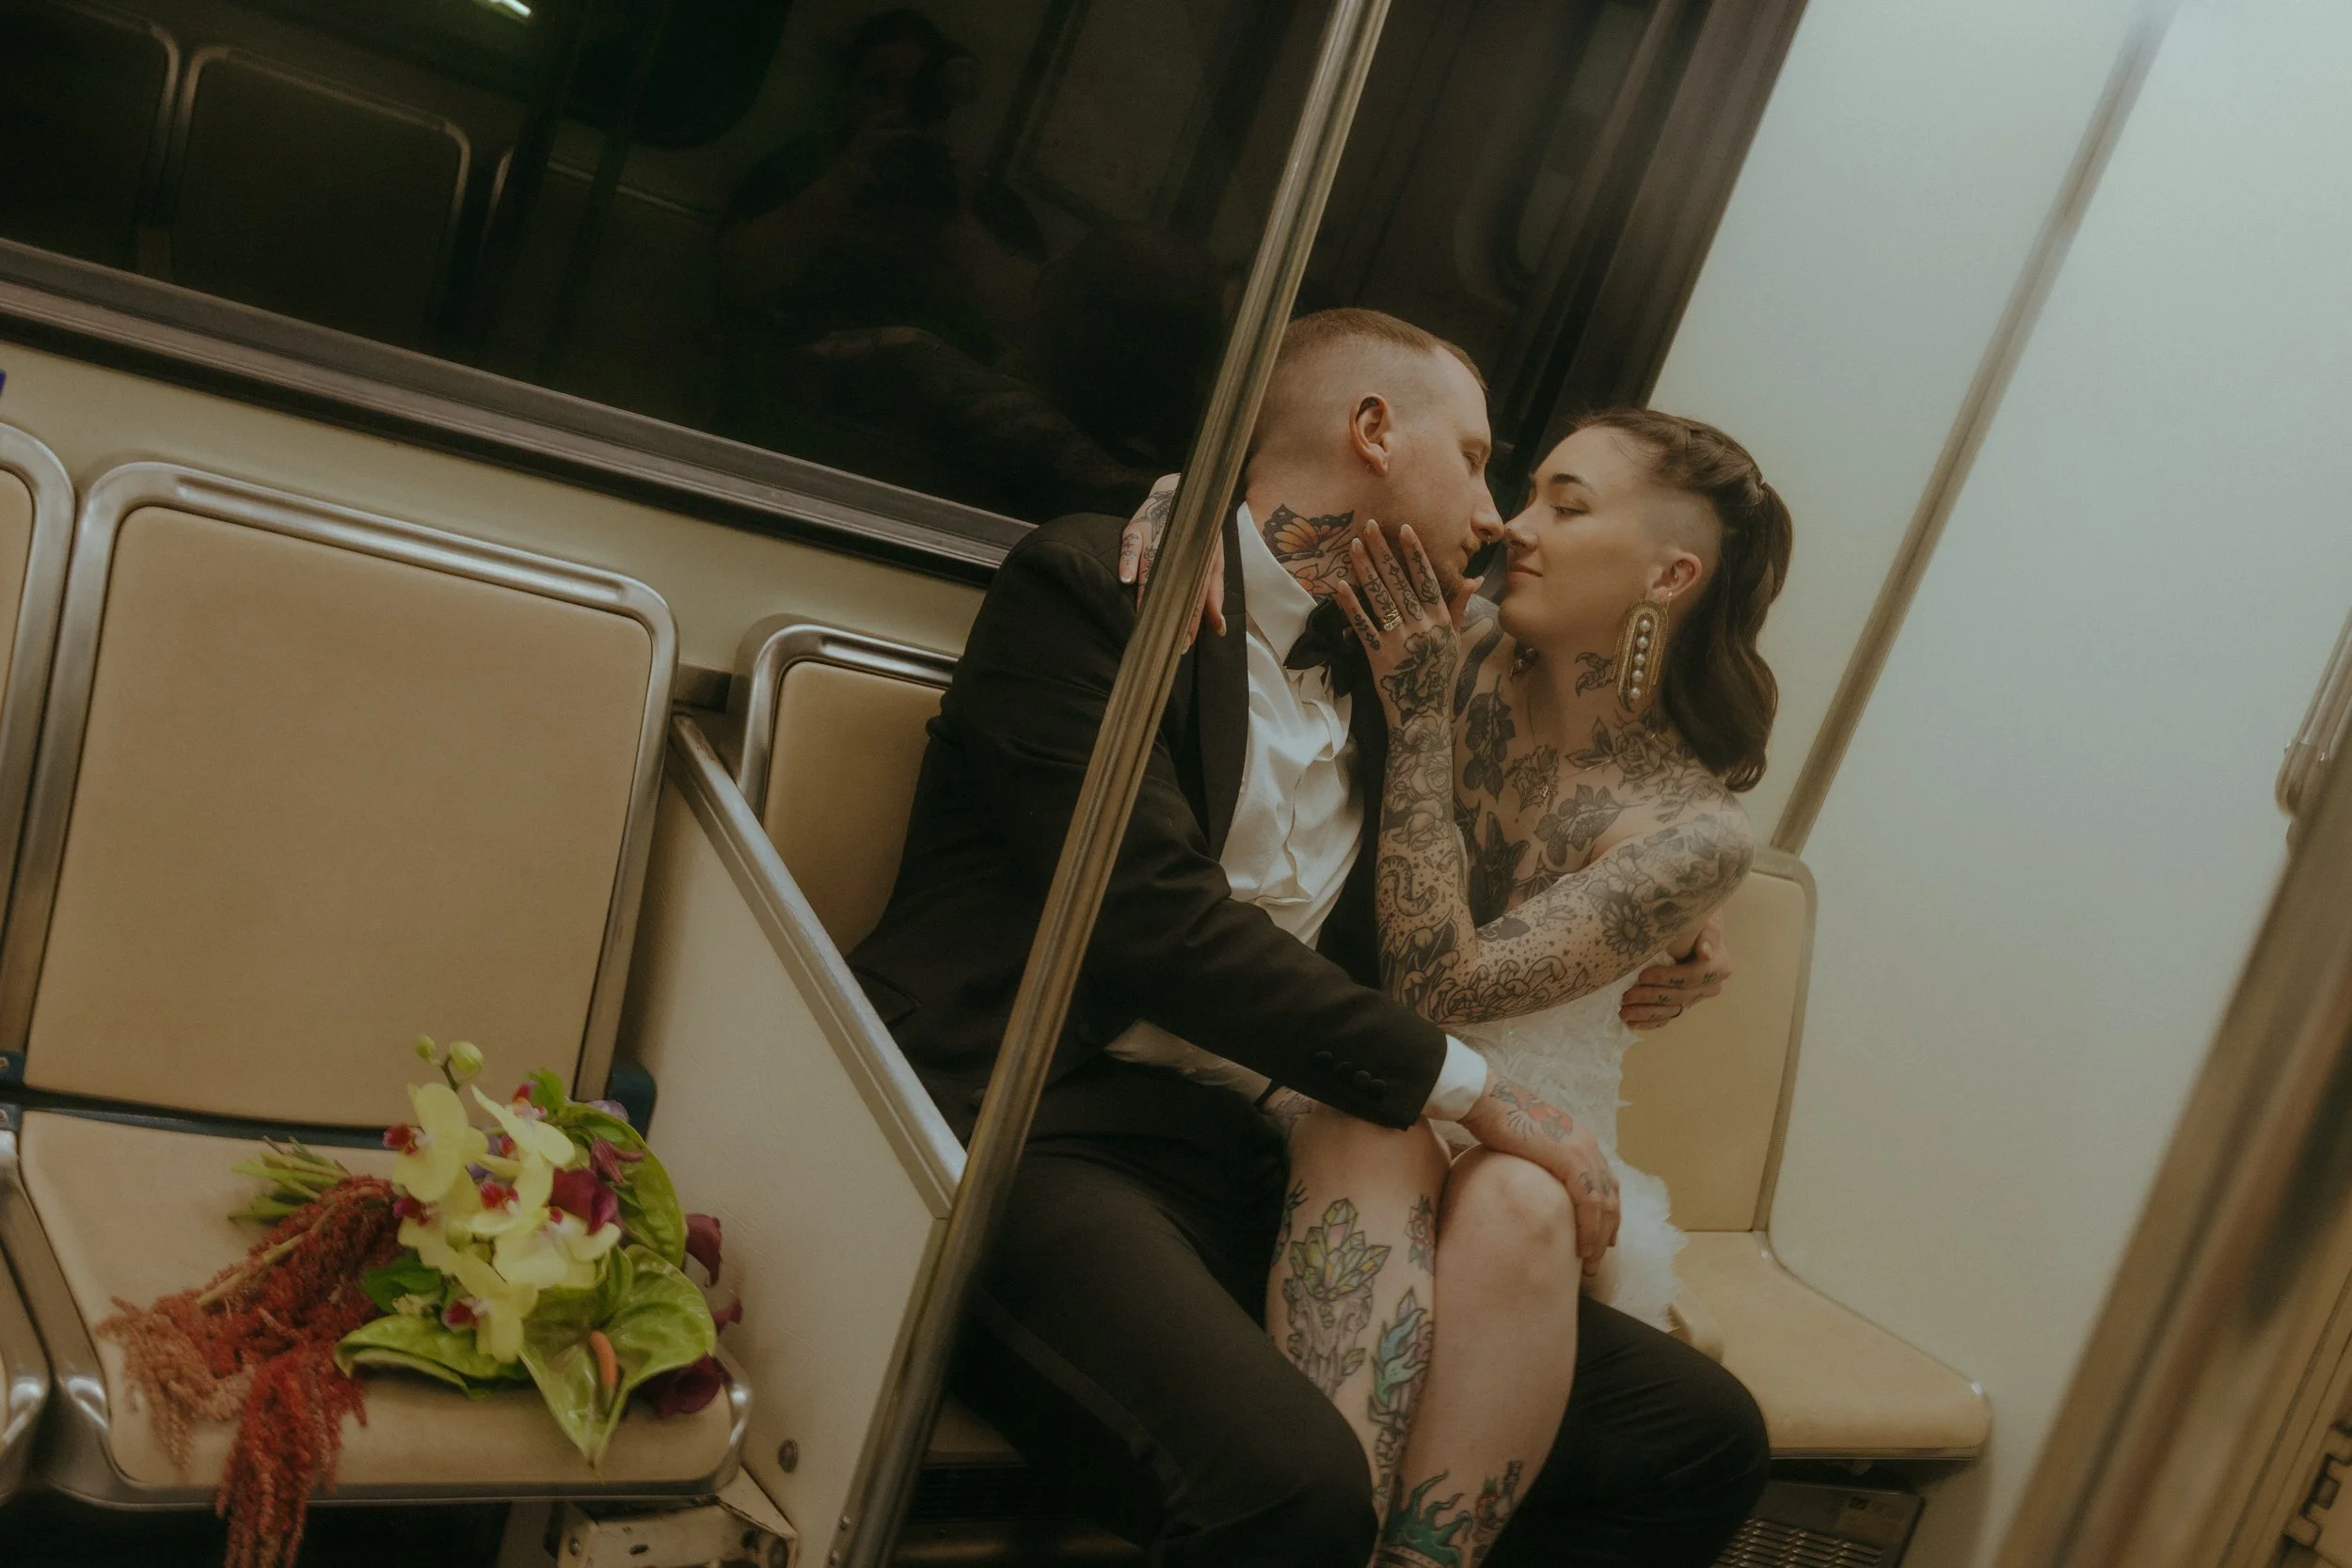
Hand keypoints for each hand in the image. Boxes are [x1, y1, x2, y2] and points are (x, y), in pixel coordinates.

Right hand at [1117, 472, 1226, 648]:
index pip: (1197, 594)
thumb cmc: (1197, 532)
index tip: (1186, 643)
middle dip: (1171, 614)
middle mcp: (1180, 546)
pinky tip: (1126, 580)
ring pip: (1151, 569)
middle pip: (1174, 586)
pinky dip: (1128, 561)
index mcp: (1202, 555)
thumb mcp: (1214, 558)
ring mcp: (1156, 535)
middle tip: (1167, 640)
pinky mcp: (1137, 526)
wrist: (1180, 490)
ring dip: (1148, 596)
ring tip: (1144, 621)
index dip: (1192, 620)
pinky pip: (1130, 545)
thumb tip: (1219, 628)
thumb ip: (1214, 592)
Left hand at [1335, 521, 1474, 725]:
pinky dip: (1352, 606)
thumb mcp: (1454, 639)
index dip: (1414, 553)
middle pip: (1399, 581)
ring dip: (1365, 570)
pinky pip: (1363, 626)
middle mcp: (1421, 625)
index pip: (1427, 578)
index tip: (1403, 528)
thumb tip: (1475, 577)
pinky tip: (1340, 587)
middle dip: (1383, 551)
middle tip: (1368, 525)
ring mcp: (1399, 639)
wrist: (1423, 713)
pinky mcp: (1379, 655)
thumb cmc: (1438, 674)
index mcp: (1440, 619)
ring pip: (1380, 598)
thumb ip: (1458, 607)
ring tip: (1354, 546)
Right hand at [1456, 1072, 1619, 1273]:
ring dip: (1599, 1237)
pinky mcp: (1571, 1160)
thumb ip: (1540, 1160)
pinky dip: (1589, 1228)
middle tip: (1596, 1258)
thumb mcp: (1528, 1142)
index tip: (1604, 1238)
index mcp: (1580, 1140)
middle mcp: (1588, 1145)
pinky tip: (1583, 1247)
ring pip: (1604, 1204)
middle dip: (1607, 1232)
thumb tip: (1533, 1180)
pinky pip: (1589, 1202)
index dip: (1608, 1213)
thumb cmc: (1497, 1120)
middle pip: (1611, 1196)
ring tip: (1589, 1261)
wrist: (1488, 1101)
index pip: (1606, 1182)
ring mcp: (1582, 1151)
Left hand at [1620, 911, 1731, 1028]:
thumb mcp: (1703, 920)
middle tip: (1626, 996)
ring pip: (1671, 1010)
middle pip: (1680, 996)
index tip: (1643, 975)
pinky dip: (1649, 1021)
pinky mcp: (1682, 1004)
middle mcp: (1710, 986)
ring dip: (1646, 1013)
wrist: (1692, 929)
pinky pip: (1666, 1017)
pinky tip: (1632, 1023)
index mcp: (1719, 966)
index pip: (1694, 976)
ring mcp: (1695, 998)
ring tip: (1624, 1012)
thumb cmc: (1695, 920)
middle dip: (1651, 997)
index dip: (1668, 978)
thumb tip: (1705, 952)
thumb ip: (1707, 934)